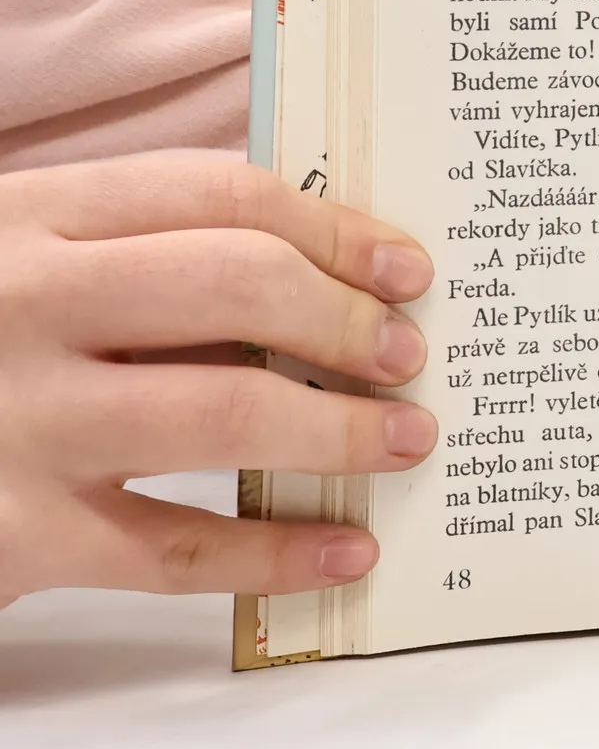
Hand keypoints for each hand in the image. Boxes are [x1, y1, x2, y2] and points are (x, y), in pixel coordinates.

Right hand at [0, 151, 436, 607]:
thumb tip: (327, 285)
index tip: (408, 268)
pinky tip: (345, 547)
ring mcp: (16, 422)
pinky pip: (173, 550)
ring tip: (407, 438)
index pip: (222, 195)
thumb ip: (144, 262)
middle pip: (237, 287)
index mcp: (35, 216)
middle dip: (347, 319)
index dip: (336, 229)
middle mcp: (26, 306)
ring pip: (222, 411)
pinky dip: (275, 553)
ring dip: (340, 428)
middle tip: (409, 354)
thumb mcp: (27, 263)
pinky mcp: (13, 535)